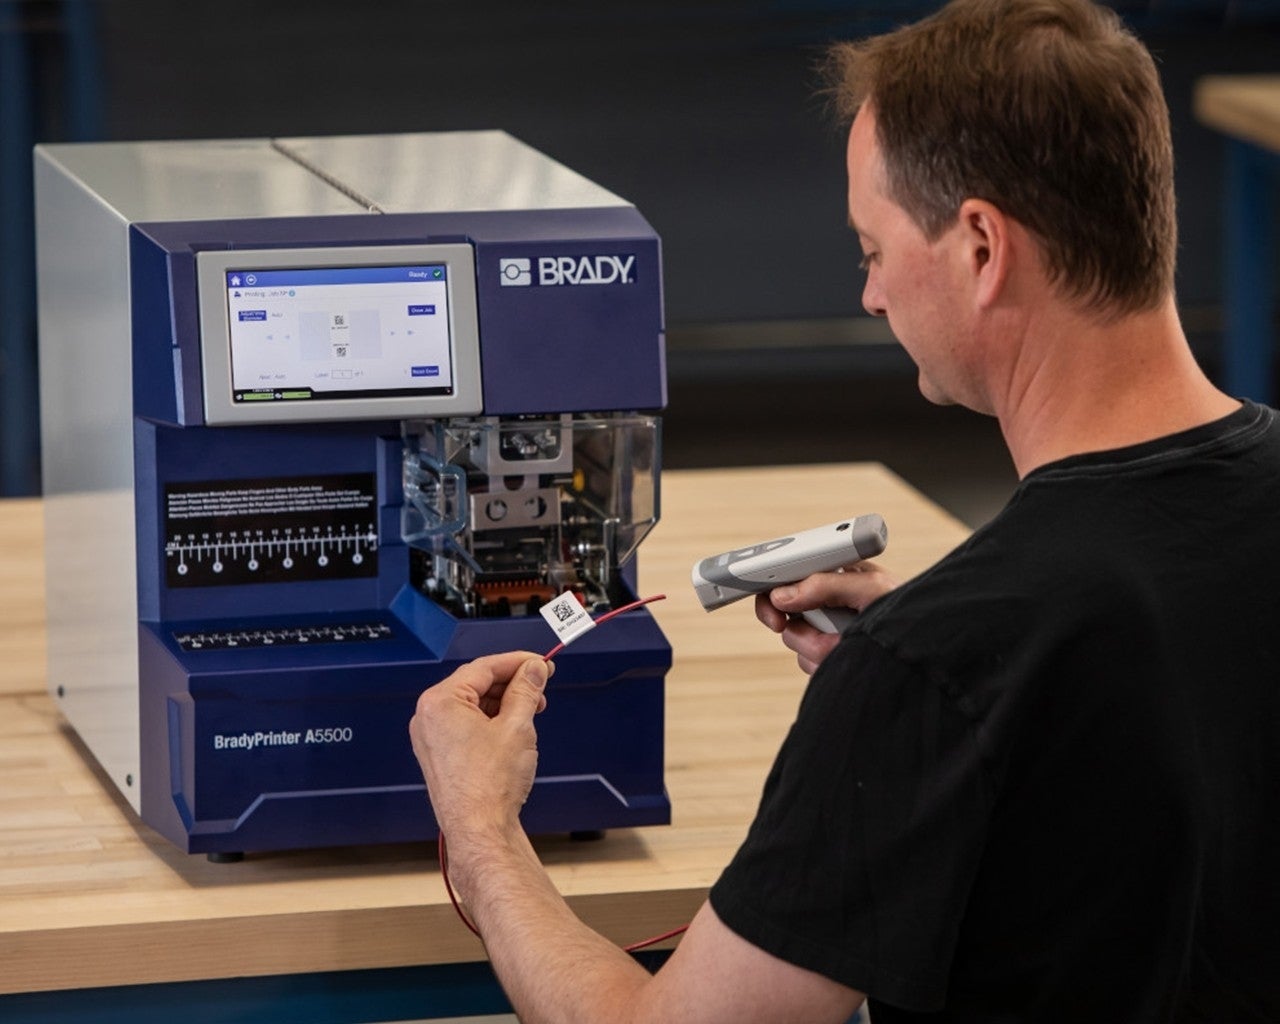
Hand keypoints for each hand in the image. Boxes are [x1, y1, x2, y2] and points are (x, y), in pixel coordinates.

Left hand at [409, 652, 551, 843]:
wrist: (479, 830)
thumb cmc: (489, 786)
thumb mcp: (517, 726)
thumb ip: (526, 690)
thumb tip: (533, 671)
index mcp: (440, 702)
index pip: (484, 667)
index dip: (518, 662)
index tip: (540, 663)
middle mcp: (429, 717)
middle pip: (476, 684)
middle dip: (512, 684)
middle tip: (540, 685)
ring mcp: (432, 738)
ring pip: (473, 705)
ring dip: (504, 703)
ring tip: (532, 711)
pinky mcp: (440, 756)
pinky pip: (466, 725)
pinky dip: (491, 721)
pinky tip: (514, 728)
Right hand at [755, 561, 899, 673]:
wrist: (930, 654)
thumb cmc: (910, 609)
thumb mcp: (871, 588)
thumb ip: (826, 586)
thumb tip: (783, 595)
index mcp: (836, 574)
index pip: (789, 574)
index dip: (771, 587)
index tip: (767, 603)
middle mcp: (827, 600)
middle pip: (782, 611)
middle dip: (796, 626)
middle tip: (797, 629)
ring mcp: (827, 629)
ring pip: (795, 641)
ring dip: (819, 647)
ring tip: (850, 643)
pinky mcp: (830, 656)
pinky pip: (808, 663)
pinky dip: (825, 664)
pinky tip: (848, 656)